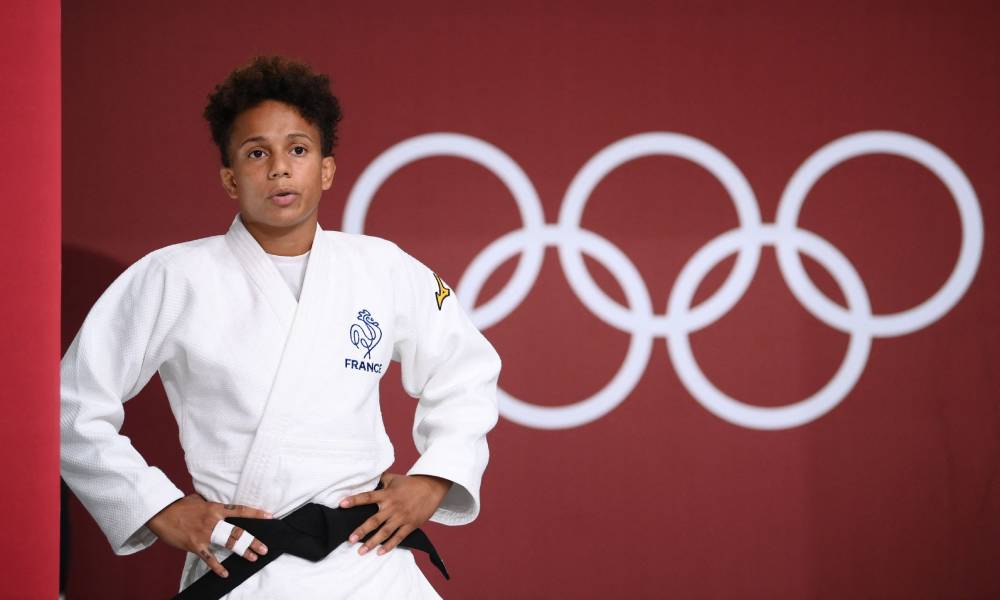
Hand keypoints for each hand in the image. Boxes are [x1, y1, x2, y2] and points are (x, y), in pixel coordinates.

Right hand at [146, 494, 271, 577]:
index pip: (240, 510)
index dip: (256, 513)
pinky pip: (209, 558)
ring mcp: (205, 534)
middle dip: (252, 541)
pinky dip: (217, 567)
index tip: (270, 517)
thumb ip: (210, 503)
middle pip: (238, 532)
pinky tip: (225, 573)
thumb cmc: (180, 506)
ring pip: (228, 544)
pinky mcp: (195, 545)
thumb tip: (216, 502)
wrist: (162, 513)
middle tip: (264, 548)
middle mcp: (214, 521)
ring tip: (253, 557)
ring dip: (242, 551)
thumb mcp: (198, 500)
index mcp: (216, 508)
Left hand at [339, 473, 451, 555]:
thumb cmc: (411, 483)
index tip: (341, 504)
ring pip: (385, 532)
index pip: (368, 497)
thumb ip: (380, 480)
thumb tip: (367, 478)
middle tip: (350, 540)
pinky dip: (389, 545)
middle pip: (374, 520)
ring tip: (361, 551)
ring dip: (372, 542)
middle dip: (361, 531)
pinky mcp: (410, 525)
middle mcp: (392, 507)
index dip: (354, 500)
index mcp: (387, 494)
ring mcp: (401, 517)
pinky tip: (380, 552)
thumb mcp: (394, 478)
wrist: (432, 488)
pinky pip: (398, 537)